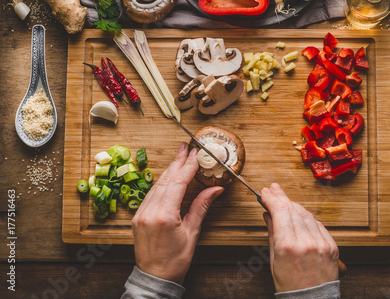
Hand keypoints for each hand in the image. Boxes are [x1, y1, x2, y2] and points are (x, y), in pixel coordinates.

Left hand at [131, 142, 223, 284]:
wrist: (155, 277)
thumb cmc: (176, 260)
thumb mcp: (192, 232)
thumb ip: (202, 206)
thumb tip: (216, 188)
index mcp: (164, 215)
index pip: (178, 183)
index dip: (188, 166)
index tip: (196, 154)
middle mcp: (150, 211)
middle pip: (166, 180)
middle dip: (177, 162)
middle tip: (186, 147)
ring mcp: (141, 213)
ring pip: (157, 185)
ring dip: (169, 170)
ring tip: (179, 157)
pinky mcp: (138, 217)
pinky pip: (150, 194)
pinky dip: (161, 183)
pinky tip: (168, 176)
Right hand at [261, 183, 338, 292]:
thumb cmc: (290, 285)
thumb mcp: (274, 260)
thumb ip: (272, 233)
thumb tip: (268, 215)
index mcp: (288, 246)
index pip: (279, 211)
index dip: (271, 198)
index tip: (265, 192)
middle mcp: (306, 242)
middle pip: (293, 209)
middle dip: (281, 197)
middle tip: (273, 189)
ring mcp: (321, 243)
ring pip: (306, 214)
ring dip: (294, 205)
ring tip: (285, 200)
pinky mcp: (332, 246)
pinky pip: (318, 225)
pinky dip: (308, 217)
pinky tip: (300, 214)